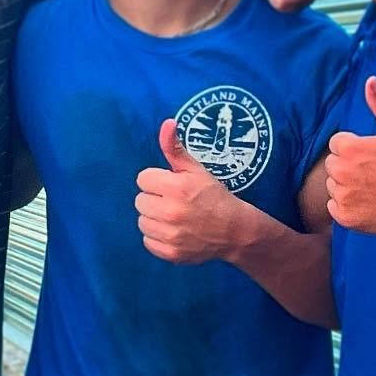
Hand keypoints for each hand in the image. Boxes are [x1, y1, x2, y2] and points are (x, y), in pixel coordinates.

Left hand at [135, 119, 246, 263]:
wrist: (235, 231)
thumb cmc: (214, 196)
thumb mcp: (196, 169)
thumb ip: (175, 148)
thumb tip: (166, 123)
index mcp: (175, 187)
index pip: (143, 179)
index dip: (157, 181)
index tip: (171, 185)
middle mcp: (170, 212)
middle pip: (140, 201)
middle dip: (154, 199)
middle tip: (173, 202)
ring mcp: (169, 235)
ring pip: (142, 221)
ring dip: (154, 218)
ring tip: (174, 217)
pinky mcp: (170, 253)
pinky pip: (148, 241)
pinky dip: (157, 238)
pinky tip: (174, 232)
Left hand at [326, 77, 375, 235]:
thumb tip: (369, 80)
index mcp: (348, 148)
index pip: (337, 143)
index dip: (356, 147)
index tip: (374, 155)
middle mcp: (339, 171)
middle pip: (334, 164)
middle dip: (349, 165)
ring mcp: (341, 196)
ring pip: (334, 185)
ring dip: (348, 185)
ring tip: (375, 187)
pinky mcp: (344, 216)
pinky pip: (335, 207)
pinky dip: (348, 205)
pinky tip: (369, 202)